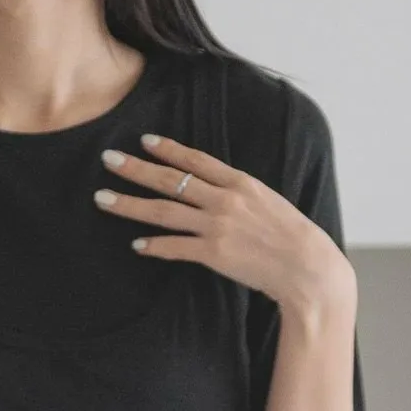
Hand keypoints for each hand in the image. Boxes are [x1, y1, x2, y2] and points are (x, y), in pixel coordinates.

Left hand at [92, 134, 349, 313]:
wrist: (308, 268)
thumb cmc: (292, 238)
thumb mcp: (268, 203)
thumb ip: (240, 194)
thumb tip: (216, 191)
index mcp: (241, 183)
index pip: (197, 160)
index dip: (169, 150)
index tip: (144, 141)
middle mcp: (225, 200)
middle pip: (171, 181)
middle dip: (136, 169)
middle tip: (108, 160)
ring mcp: (217, 227)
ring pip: (163, 211)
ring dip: (129, 204)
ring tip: (103, 198)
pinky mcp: (214, 254)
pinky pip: (175, 247)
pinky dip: (154, 245)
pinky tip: (136, 244)